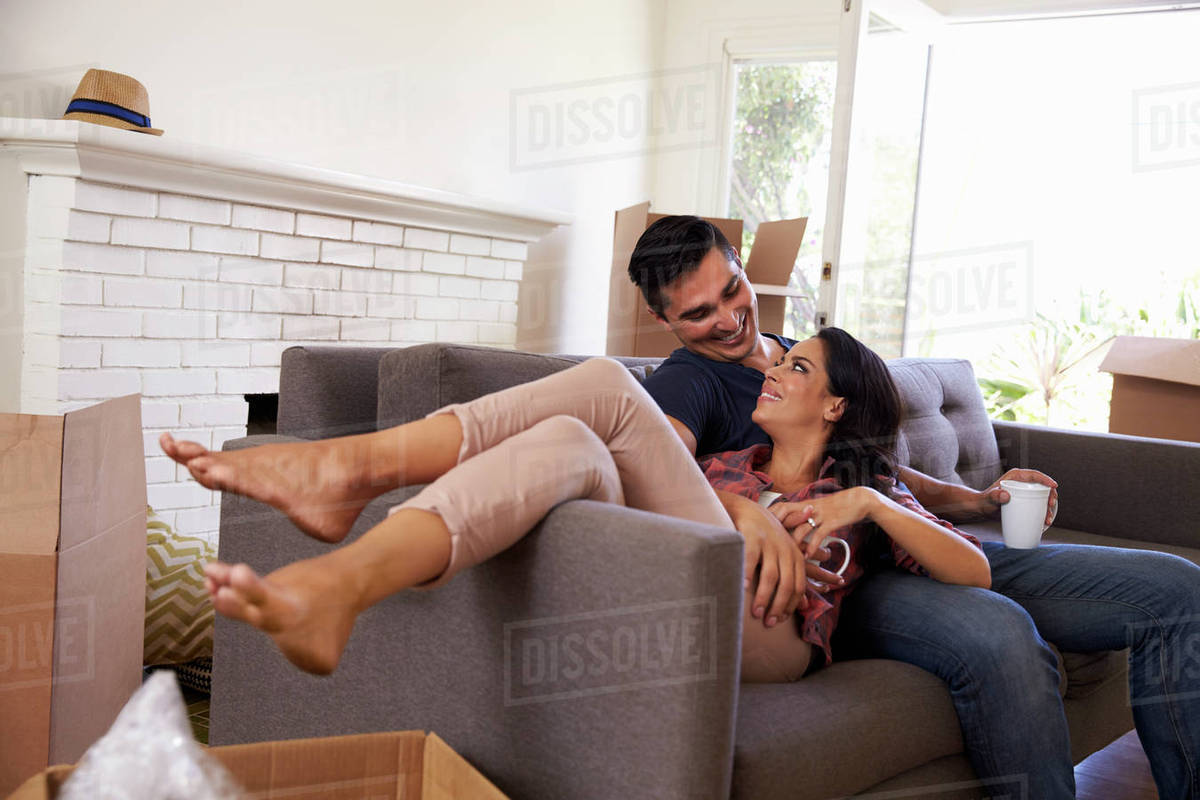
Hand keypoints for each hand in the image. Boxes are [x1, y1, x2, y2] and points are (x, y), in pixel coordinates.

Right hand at [730, 500, 809, 627]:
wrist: (748, 509)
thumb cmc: (766, 538)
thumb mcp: (785, 553)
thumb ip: (795, 576)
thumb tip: (806, 604)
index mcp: (795, 555)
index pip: (799, 585)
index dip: (792, 604)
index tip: (783, 619)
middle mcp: (785, 550)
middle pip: (787, 584)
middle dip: (779, 606)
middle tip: (770, 622)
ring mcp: (769, 544)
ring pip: (770, 577)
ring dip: (763, 598)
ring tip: (756, 613)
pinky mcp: (752, 537)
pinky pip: (751, 561)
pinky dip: (748, 577)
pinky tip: (743, 590)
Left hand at [770, 488, 874, 557]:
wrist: (860, 500)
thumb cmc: (838, 507)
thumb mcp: (818, 509)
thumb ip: (804, 516)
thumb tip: (792, 528)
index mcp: (804, 504)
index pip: (780, 507)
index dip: (768, 517)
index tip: (758, 529)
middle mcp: (808, 508)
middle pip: (785, 514)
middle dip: (774, 528)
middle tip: (766, 544)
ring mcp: (819, 514)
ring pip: (800, 528)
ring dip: (793, 543)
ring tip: (786, 557)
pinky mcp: (831, 521)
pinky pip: (818, 534)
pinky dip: (812, 546)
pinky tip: (808, 556)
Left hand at [980, 469, 1058, 526]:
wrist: (983, 509)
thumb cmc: (985, 501)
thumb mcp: (990, 498)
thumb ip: (995, 496)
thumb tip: (1006, 495)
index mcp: (1017, 476)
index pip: (1034, 475)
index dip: (1046, 479)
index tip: (1054, 486)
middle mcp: (1023, 483)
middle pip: (1043, 486)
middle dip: (1051, 495)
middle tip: (1050, 505)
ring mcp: (1026, 492)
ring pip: (1043, 497)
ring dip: (1049, 508)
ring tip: (1047, 519)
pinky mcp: (1027, 502)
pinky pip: (1039, 506)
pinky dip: (1043, 513)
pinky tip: (1045, 522)